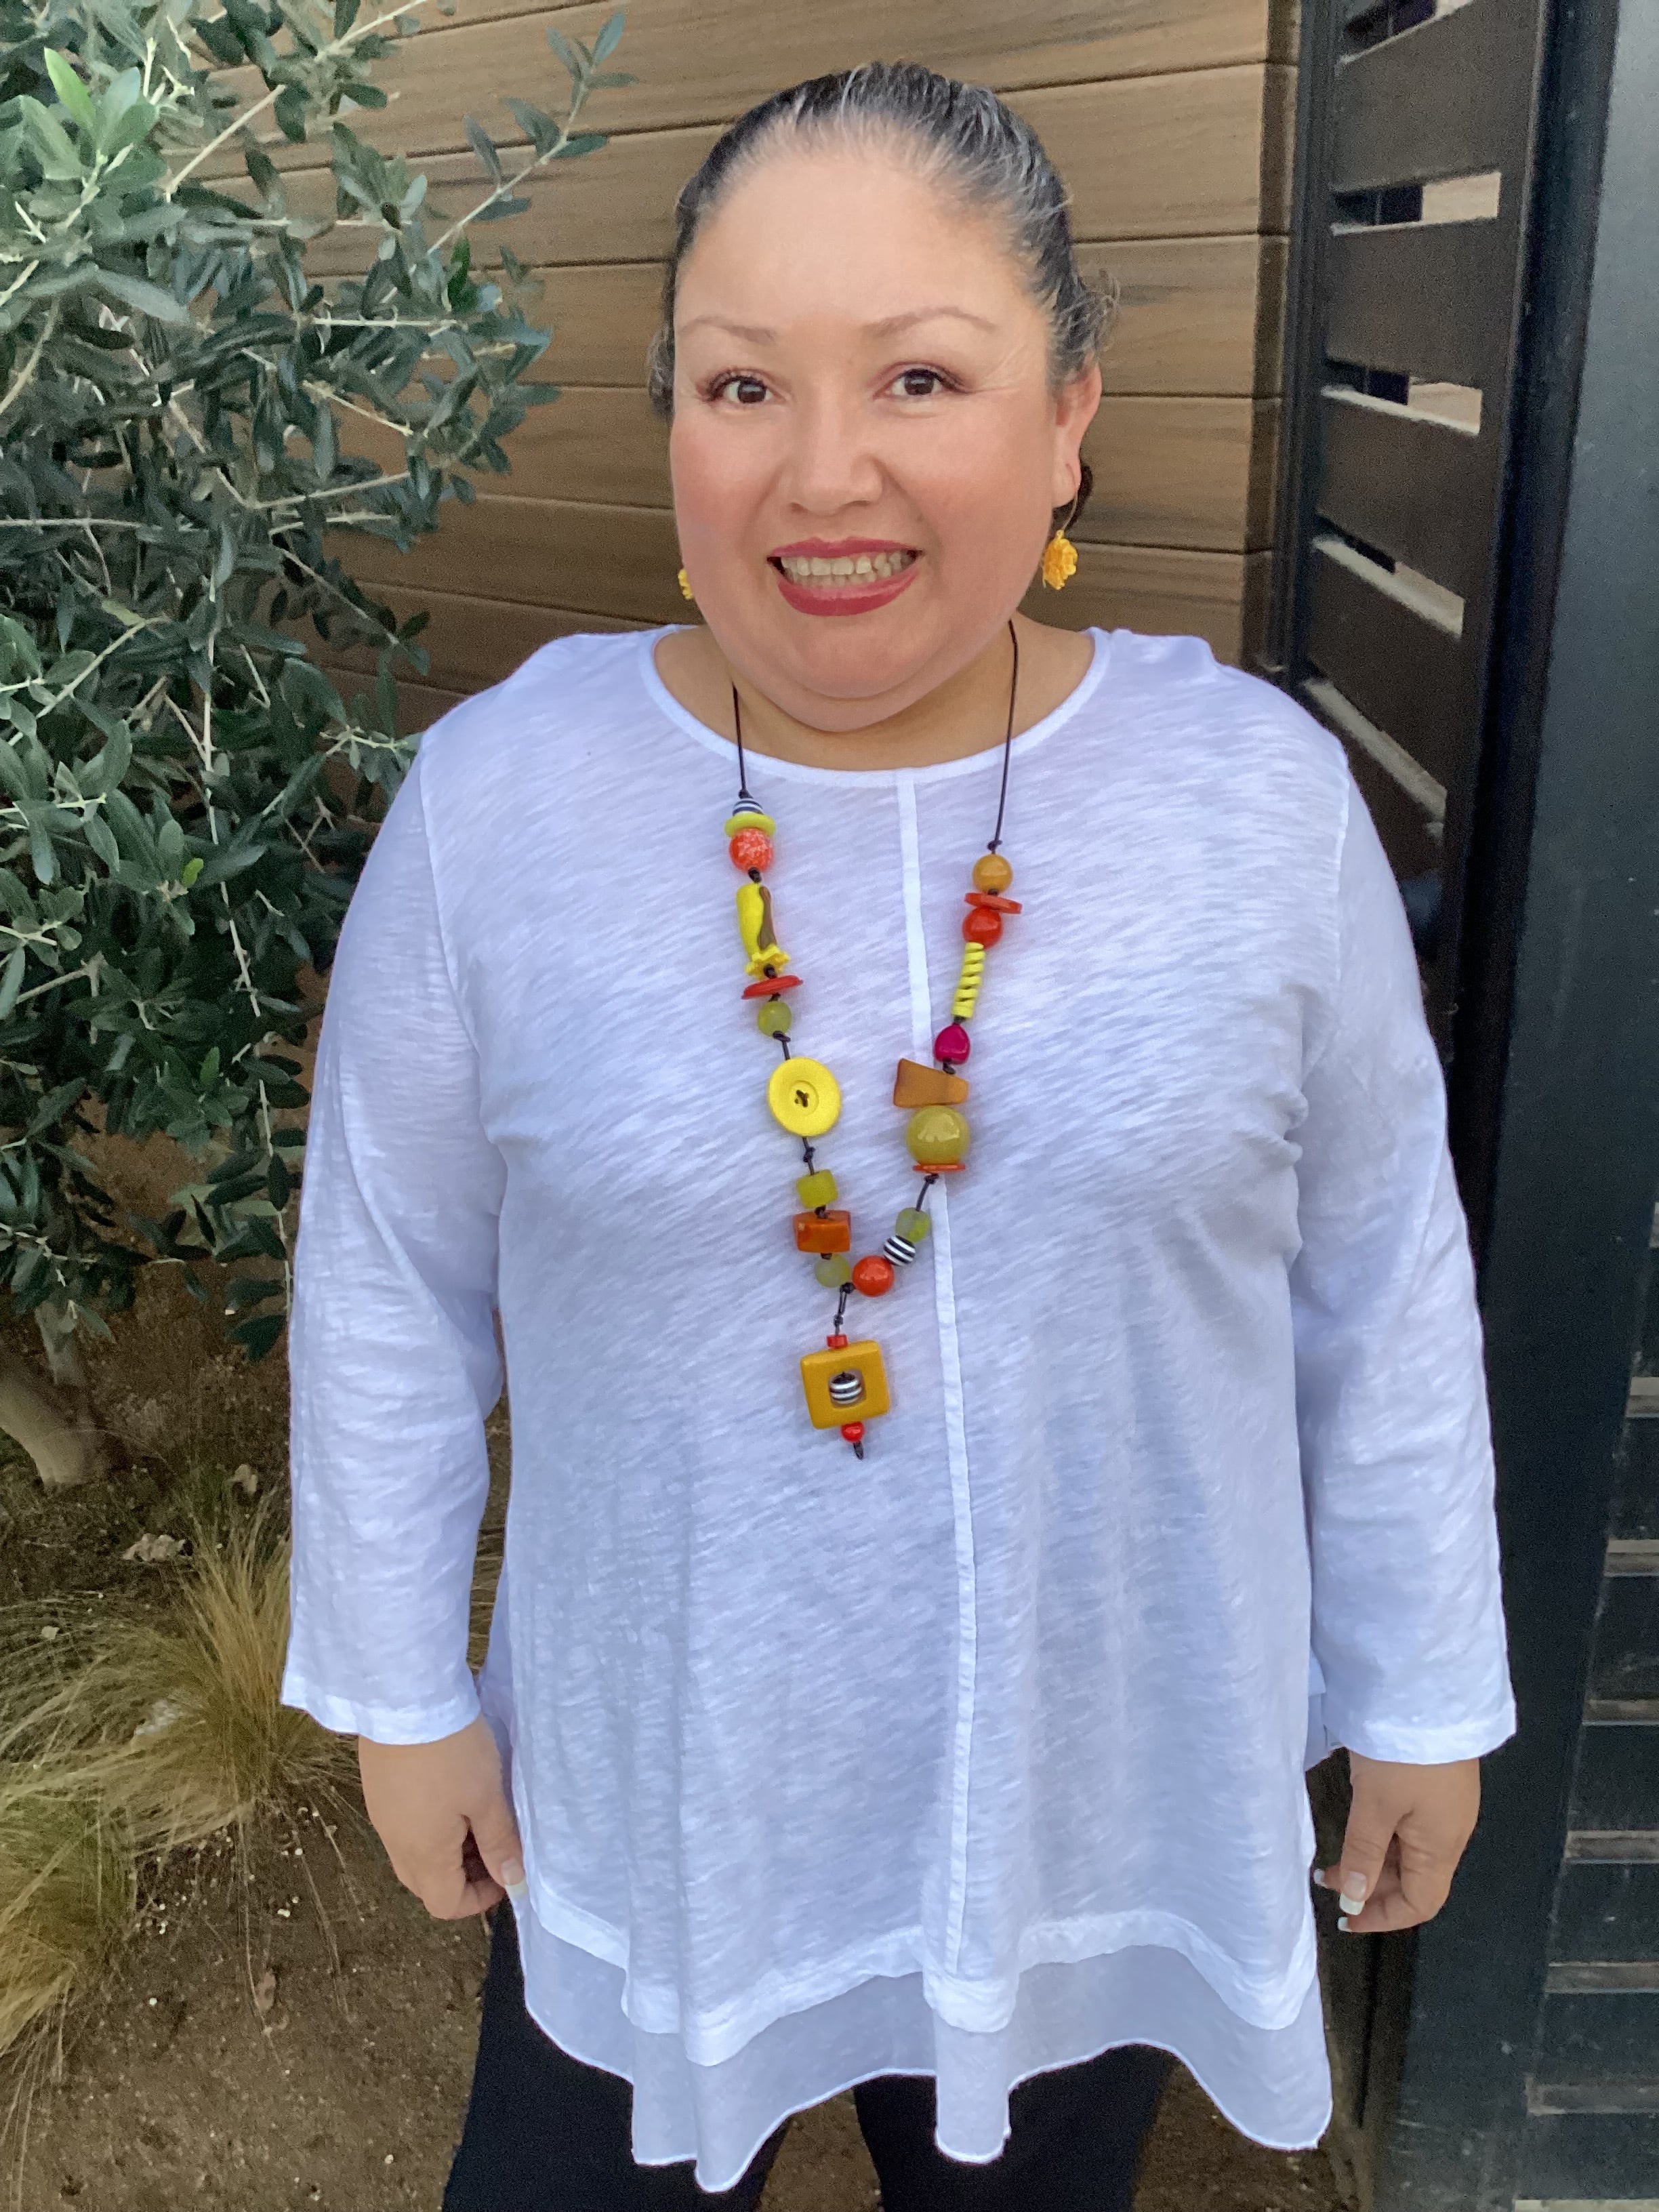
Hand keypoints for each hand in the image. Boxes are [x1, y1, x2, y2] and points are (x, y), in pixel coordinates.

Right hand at [357, 1712, 525, 1918]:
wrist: (405, 1699)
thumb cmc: (452, 1753)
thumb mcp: (486, 1797)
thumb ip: (499, 1841)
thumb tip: (513, 1880)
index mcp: (423, 1855)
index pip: (446, 1904)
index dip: (480, 1899)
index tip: (507, 1871)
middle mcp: (396, 1844)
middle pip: (428, 1883)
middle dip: (465, 1875)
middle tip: (495, 1843)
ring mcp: (382, 1817)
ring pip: (415, 1855)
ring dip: (447, 1850)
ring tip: (477, 1814)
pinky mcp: (377, 1791)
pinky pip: (404, 1827)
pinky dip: (430, 1826)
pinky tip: (450, 1793)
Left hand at [1316, 1751, 1479, 1933]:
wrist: (1429, 1694)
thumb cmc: (1401, 1756)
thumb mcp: (1375, 1806)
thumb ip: (1363, 1854)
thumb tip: (1355, 1899)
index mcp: (1441, 1848)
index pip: (1421, 1904)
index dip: (1383, 1917)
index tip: (1345, 1918)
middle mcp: (1450, 1834)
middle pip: (1415, 1880)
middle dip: (1372, 1887)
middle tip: (1327, 1879)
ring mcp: (1447, 1808)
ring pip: (1410, 1852)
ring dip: (1374, 1860)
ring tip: (1334, 1857)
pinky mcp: (1438, 1785)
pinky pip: (1412, 1827)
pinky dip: (1383, 1836)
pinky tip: (1361, 1824)